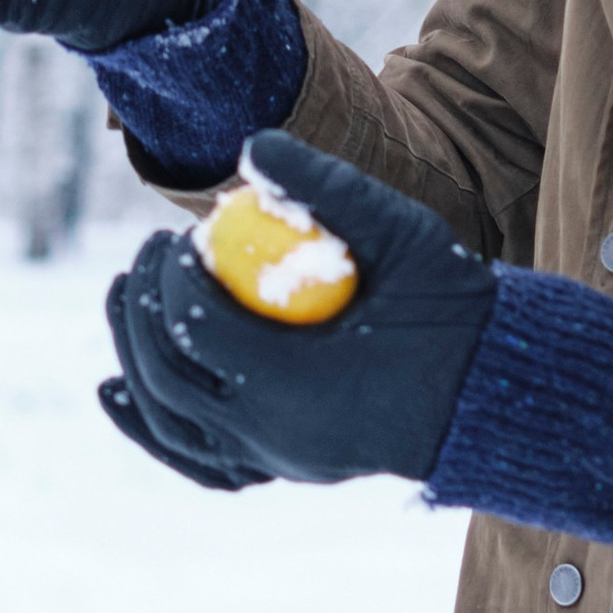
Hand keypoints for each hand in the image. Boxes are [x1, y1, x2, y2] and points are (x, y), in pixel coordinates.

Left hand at [100, 131, 497, 489]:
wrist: (494, 389)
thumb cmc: (453, 308)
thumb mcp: (402, 233)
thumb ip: (327, 187)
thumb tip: (253, 145)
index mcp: (295, 384)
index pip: (196, 326)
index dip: (169, 277)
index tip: (177, 236)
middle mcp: (273, 436)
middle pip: (167, 375)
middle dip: (139, 309)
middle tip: (145, 254)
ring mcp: (275, 461)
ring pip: (171, 422)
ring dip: (133, 360)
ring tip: (122, 299)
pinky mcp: (281, 468)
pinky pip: (198, 459)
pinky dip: (151, 428)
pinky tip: (118, 394)